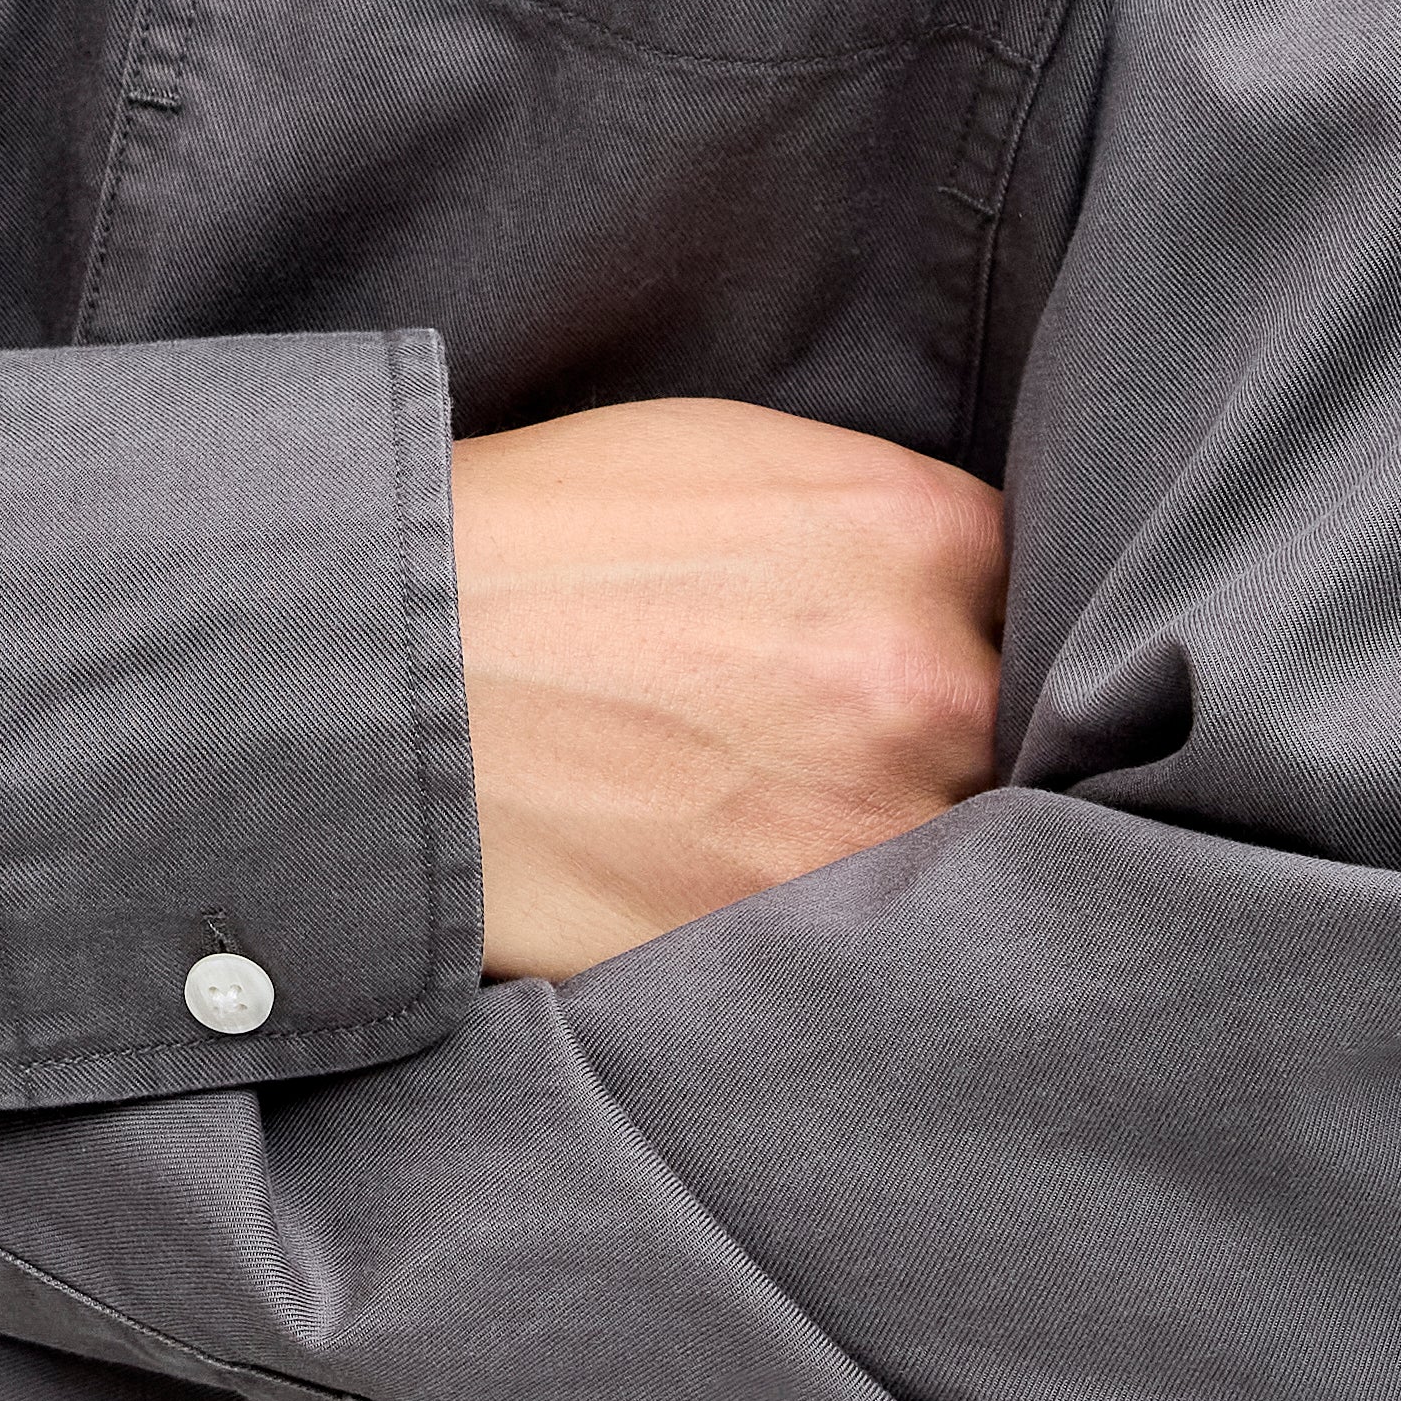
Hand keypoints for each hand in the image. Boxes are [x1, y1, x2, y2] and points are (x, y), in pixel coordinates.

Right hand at [446, 399, 1006, 975]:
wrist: (363, 676)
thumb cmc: (523, 543)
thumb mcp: (720, 457)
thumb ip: (872, 518)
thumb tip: (957, 589)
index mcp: (918, 532)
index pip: (1038, 597)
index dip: (976, 630)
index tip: (926, 651)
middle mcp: (926, 681)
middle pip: (1011, 733)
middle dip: (943, 742)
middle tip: (834, 742)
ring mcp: (867, 827)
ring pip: (959, 852)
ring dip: (893, 842)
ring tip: (772, 818)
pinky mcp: (789, 941)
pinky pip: (864, 944)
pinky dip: (825, 928)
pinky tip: (731, 877)